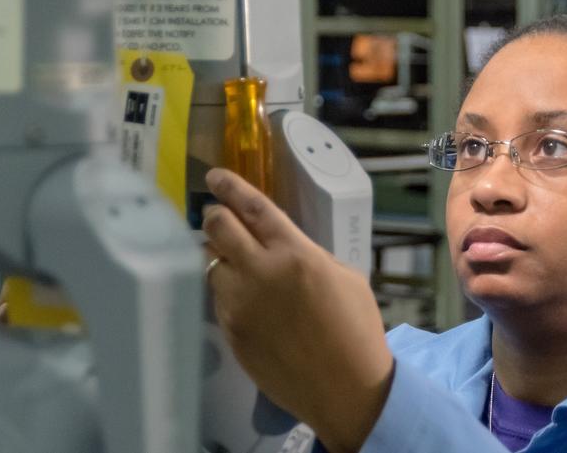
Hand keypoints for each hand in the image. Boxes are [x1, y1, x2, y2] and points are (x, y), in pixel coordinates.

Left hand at [201, 168, 395, 451]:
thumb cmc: (357, 330)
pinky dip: (225, 289)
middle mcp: (260, 273)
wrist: (345, 388)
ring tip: (232, 259)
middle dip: (215, 216)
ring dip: (218, 255)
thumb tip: (282, 247)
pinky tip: (242, 296)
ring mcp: (240, 304)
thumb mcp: (344, 277)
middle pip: (217, 228)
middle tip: (218, 216)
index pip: (251, 207)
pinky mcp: (231, 331)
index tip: (215, 177)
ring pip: (210, 263)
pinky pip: (218, 297)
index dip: (229, 186)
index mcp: (294, 254)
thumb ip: (307, 255)